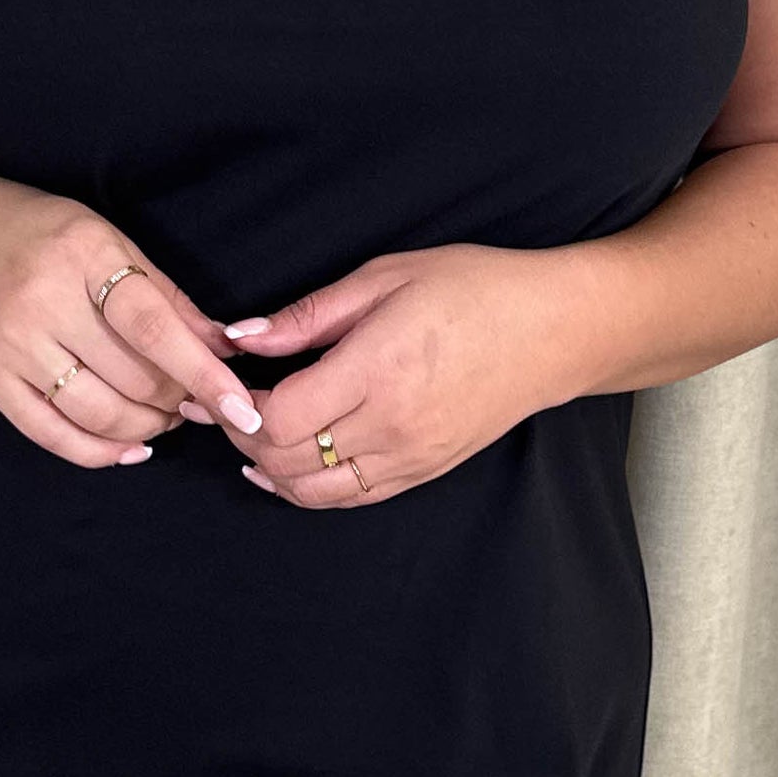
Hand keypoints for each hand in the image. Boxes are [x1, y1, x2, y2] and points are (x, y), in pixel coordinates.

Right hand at [0, 172, 264, 467]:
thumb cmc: (40, 235)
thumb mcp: (108, 241)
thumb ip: (167, 296)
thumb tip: (227, 348)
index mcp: (82, 254)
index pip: (153, 327)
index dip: (203, 373)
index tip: (242, 407)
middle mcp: (42, 301)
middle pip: (132, 378)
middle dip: (178, 401)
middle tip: (194, 400)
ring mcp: (11, 345)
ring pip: (98, 413)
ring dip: (146, 428)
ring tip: (164, 417)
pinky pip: (52, 434)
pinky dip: (100, 452)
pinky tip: (129, 448)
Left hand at [181, 244, 574, 505]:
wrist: (554, 331)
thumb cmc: (473, 289)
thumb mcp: (385, 277)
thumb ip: (308, 315)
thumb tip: (240, 336)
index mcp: (378, 368)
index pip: (279, 416)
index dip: (238, 408)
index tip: (225, 383)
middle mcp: (393, 424)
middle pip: (287, 460)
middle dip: (243, 438)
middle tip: (223, 408)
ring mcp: (412, 456)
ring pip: (314, 492)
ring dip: (271, 470)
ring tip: (248, 438)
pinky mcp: (425, 472)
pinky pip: (352, 499)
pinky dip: (310, 490)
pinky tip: (286, 468)